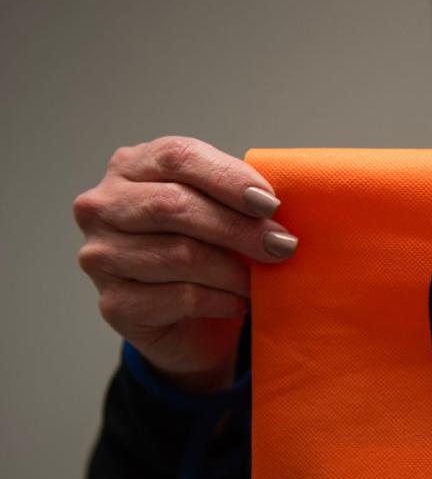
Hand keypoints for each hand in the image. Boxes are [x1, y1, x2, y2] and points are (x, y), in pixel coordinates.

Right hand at [74, 136, 298, 393]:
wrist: (191, 321)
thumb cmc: (210, 251)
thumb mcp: (223, 210)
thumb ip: (240, 196)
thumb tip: (281, 202)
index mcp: (132, 167)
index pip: (177, 157)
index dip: (229, 178)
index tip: (272, 204)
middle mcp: (104, 206)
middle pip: (173, 205)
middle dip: (238, 227)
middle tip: (283, 245)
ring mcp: (101, 256)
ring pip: (180, 254)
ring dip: (234, 270)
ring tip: (262, 280)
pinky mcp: (115, 303)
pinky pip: (180, 297)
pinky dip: (221, 300)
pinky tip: (237, 302)